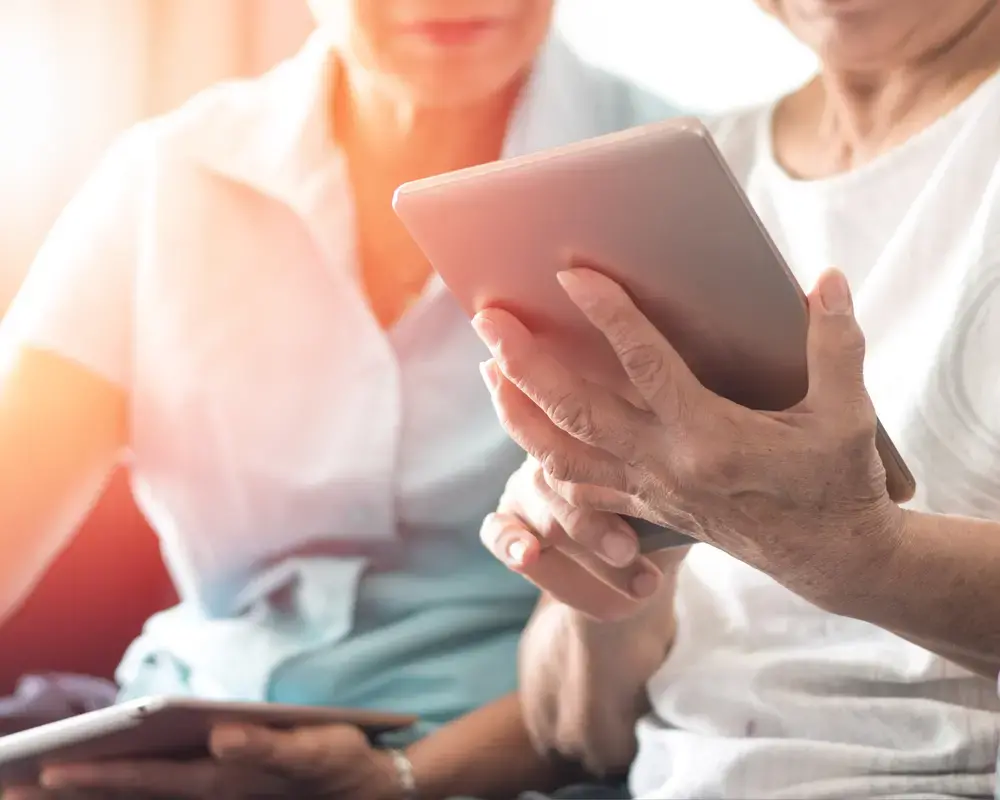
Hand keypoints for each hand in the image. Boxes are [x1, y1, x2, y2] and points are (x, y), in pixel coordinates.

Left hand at [5, 723, 402, 799]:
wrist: (370, 788)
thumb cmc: (341, 762)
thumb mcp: (315, 750)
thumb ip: (266, 746)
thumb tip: (220, 737)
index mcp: (226, 782)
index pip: (150, 780)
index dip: (101, 773)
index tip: (51, 768)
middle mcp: (212, 794)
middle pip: (133, 793)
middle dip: (78, 789)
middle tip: (21, 787)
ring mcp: (218, 797)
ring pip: (143, 797)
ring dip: (95, 793)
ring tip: (48, 784)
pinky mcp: (227, 792)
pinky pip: (166, 794)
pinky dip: (130, 790)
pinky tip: (111, 784)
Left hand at [472, 266, 904, 606]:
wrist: (827, 558)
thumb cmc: (838, 482)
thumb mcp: (850, 414)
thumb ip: (836, 344)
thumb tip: (827, 279)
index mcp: (712, 437)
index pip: (646, 366)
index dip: (608, 316)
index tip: (571, 273)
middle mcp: (666, 465)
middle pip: (577, 412)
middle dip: (527, 363)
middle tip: (489, 317)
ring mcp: (648, 490)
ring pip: (561, 455)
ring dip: (519, 413)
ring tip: (490, 369)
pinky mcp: (644, 506)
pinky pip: (578, 487)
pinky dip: (543, 457)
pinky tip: (525, 426)